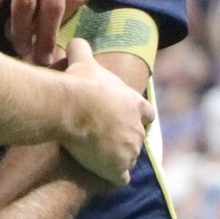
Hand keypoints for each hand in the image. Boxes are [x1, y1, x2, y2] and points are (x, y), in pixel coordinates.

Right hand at [59, 38, 153, 184]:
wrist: (72, 108)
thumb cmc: (81, 85)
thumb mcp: (83, 62)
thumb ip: (82, 50)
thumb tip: (75, 40)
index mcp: (135, 105)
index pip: (147, 113)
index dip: (137, 116)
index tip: (125, 118)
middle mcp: (137, 129)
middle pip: (138, 139)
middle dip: (126, 140)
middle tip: (108, 140)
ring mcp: (129, 151)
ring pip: (130, 159)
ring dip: (119, 159)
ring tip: (101, 158)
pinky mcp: (117, 168)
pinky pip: (121, 179)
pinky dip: (114, 177)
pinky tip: (103, 174)